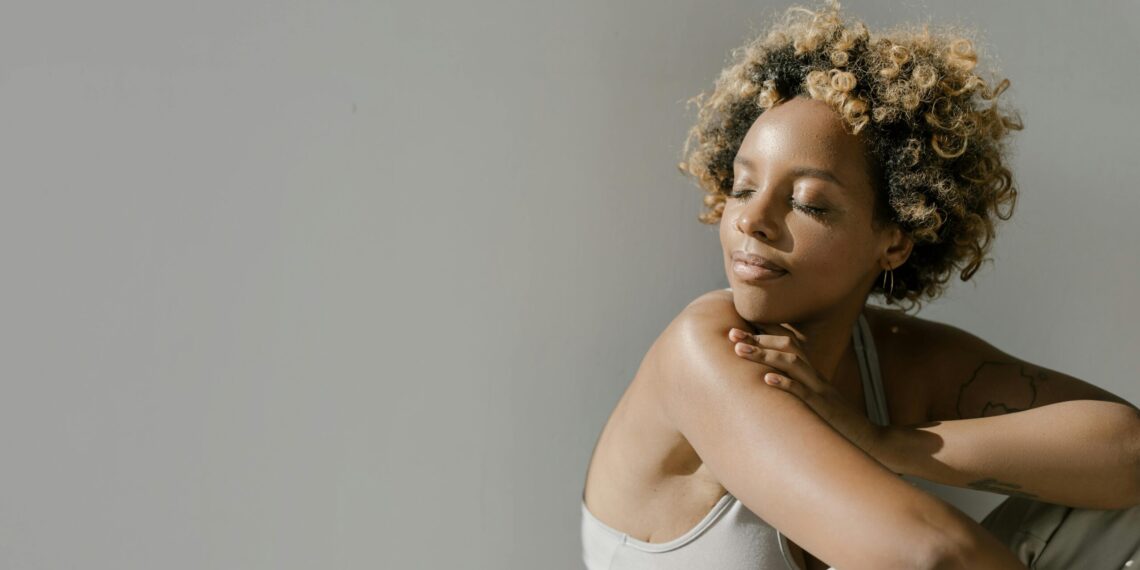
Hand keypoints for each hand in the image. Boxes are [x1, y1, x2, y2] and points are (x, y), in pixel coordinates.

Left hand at [728, 326, 891, 466]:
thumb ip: (795, 386)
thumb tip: (768, 379)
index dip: (764, 331)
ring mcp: (820, 390)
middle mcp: (814, 375)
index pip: (788, 342)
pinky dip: (785, 384)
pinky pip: (804, 393)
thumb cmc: (835, 422)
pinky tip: (766, 379)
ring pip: (792, 363)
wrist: (868, 440)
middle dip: (758, 338)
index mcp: (811, 372)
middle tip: (731, 334)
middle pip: (787, 346)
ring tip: (739, 351)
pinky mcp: (824, 408)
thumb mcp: (813, 399)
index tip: (739, 325)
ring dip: (764, 355)